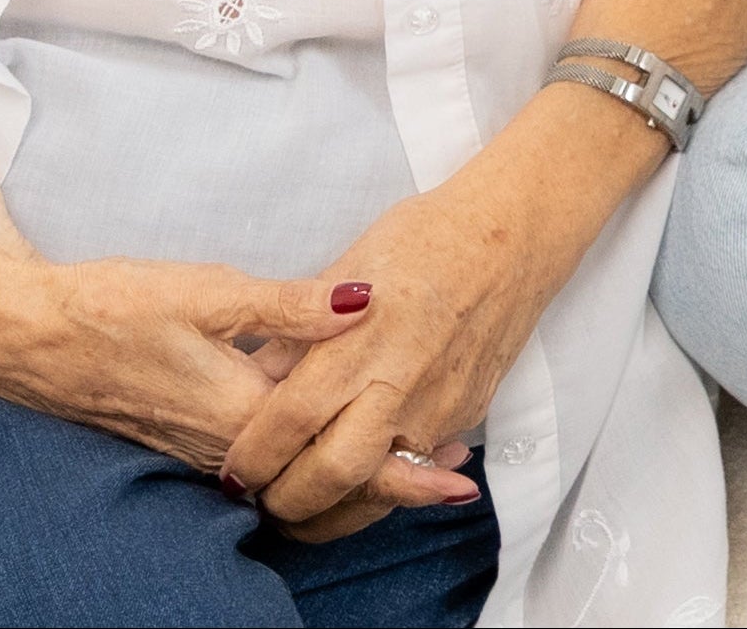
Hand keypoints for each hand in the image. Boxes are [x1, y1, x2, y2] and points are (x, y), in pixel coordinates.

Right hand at [0, 242, 466, 510]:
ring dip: (351, 470)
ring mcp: (200, 449)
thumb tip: (367, 301)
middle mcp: (223, 446)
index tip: (456, 477)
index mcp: (241, 412)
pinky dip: (307, 458)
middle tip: (454, 467)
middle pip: (323, 480)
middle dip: (391, 480)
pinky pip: (260, 467)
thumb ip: (291, 305)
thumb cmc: (111, 305)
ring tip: (415, 452)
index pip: (338, 458)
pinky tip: (331, 432)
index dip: (403, 472)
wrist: (24, 335)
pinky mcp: (183, 438)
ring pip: (292, 478)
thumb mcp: (208, 290)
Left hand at [221, 178, 555, 535]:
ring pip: (378, 488)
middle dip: (288, 501)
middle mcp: (401, 381)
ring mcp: (439, 405)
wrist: (513, 237)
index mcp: (361, 339)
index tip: (233, 470)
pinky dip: (381, 485)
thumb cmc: (424, 239)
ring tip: (300, 508)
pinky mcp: (466, 415)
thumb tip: (255, 383)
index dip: (253, 456)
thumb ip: (300, 332)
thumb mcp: (344, 270)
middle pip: (333, 472)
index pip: (290, 420)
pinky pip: (416, 468)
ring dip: (333, 509)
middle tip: (260, 499)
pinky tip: (356, 481)